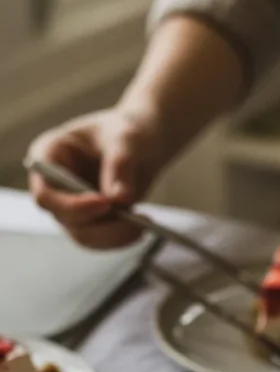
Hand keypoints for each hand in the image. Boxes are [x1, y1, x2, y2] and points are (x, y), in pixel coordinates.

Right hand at [27, 107, 166, 248]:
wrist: (142, 144)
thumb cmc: (126, 131)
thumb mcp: (125, 138)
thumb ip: (120, 165)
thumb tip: (120, 199)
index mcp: (48, 156)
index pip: (45, 193)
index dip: (71, 204)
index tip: (106, 204)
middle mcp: (53, 185)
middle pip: (65, 219)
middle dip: (100, 225)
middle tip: (136, 222)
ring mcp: (69, 205)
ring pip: (83, 236)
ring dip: (114, 236)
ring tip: (143, 222)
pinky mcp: (89, 220)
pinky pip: (100, 240)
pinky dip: (120, 238)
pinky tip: (140, 227)